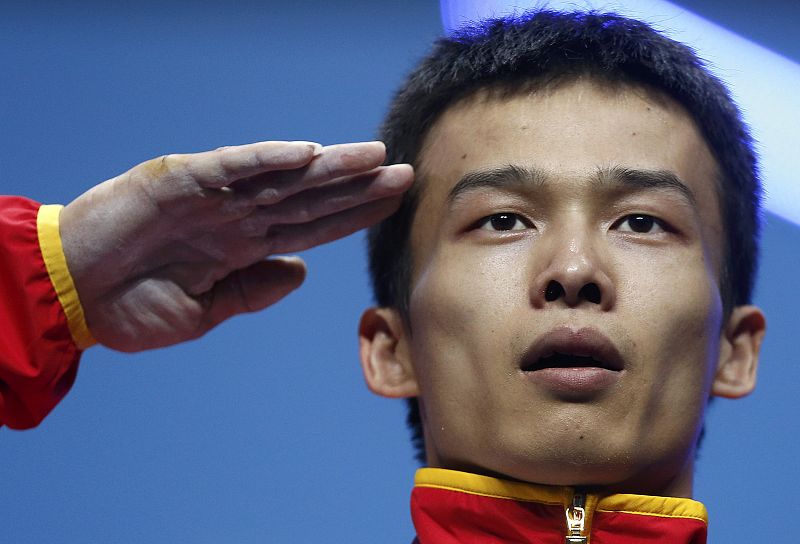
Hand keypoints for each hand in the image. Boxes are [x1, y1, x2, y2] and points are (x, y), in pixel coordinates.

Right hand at [59, 140, 412, 351]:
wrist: (71, 298)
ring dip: (327, 166)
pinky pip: (230, 166)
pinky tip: (305, 153)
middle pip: (309, 197)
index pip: (313, 227)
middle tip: (406, 173)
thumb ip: (253, 291)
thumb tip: (302, 272)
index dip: (354, 215)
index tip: (394, 204)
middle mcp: (236, 216)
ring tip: (373, 157)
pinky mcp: (179, 180)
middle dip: (357, 186)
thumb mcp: (203, 313)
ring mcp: (212, 196)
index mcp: (244, 246)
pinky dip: (265, 158)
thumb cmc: (131, 307)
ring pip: (280, 176)